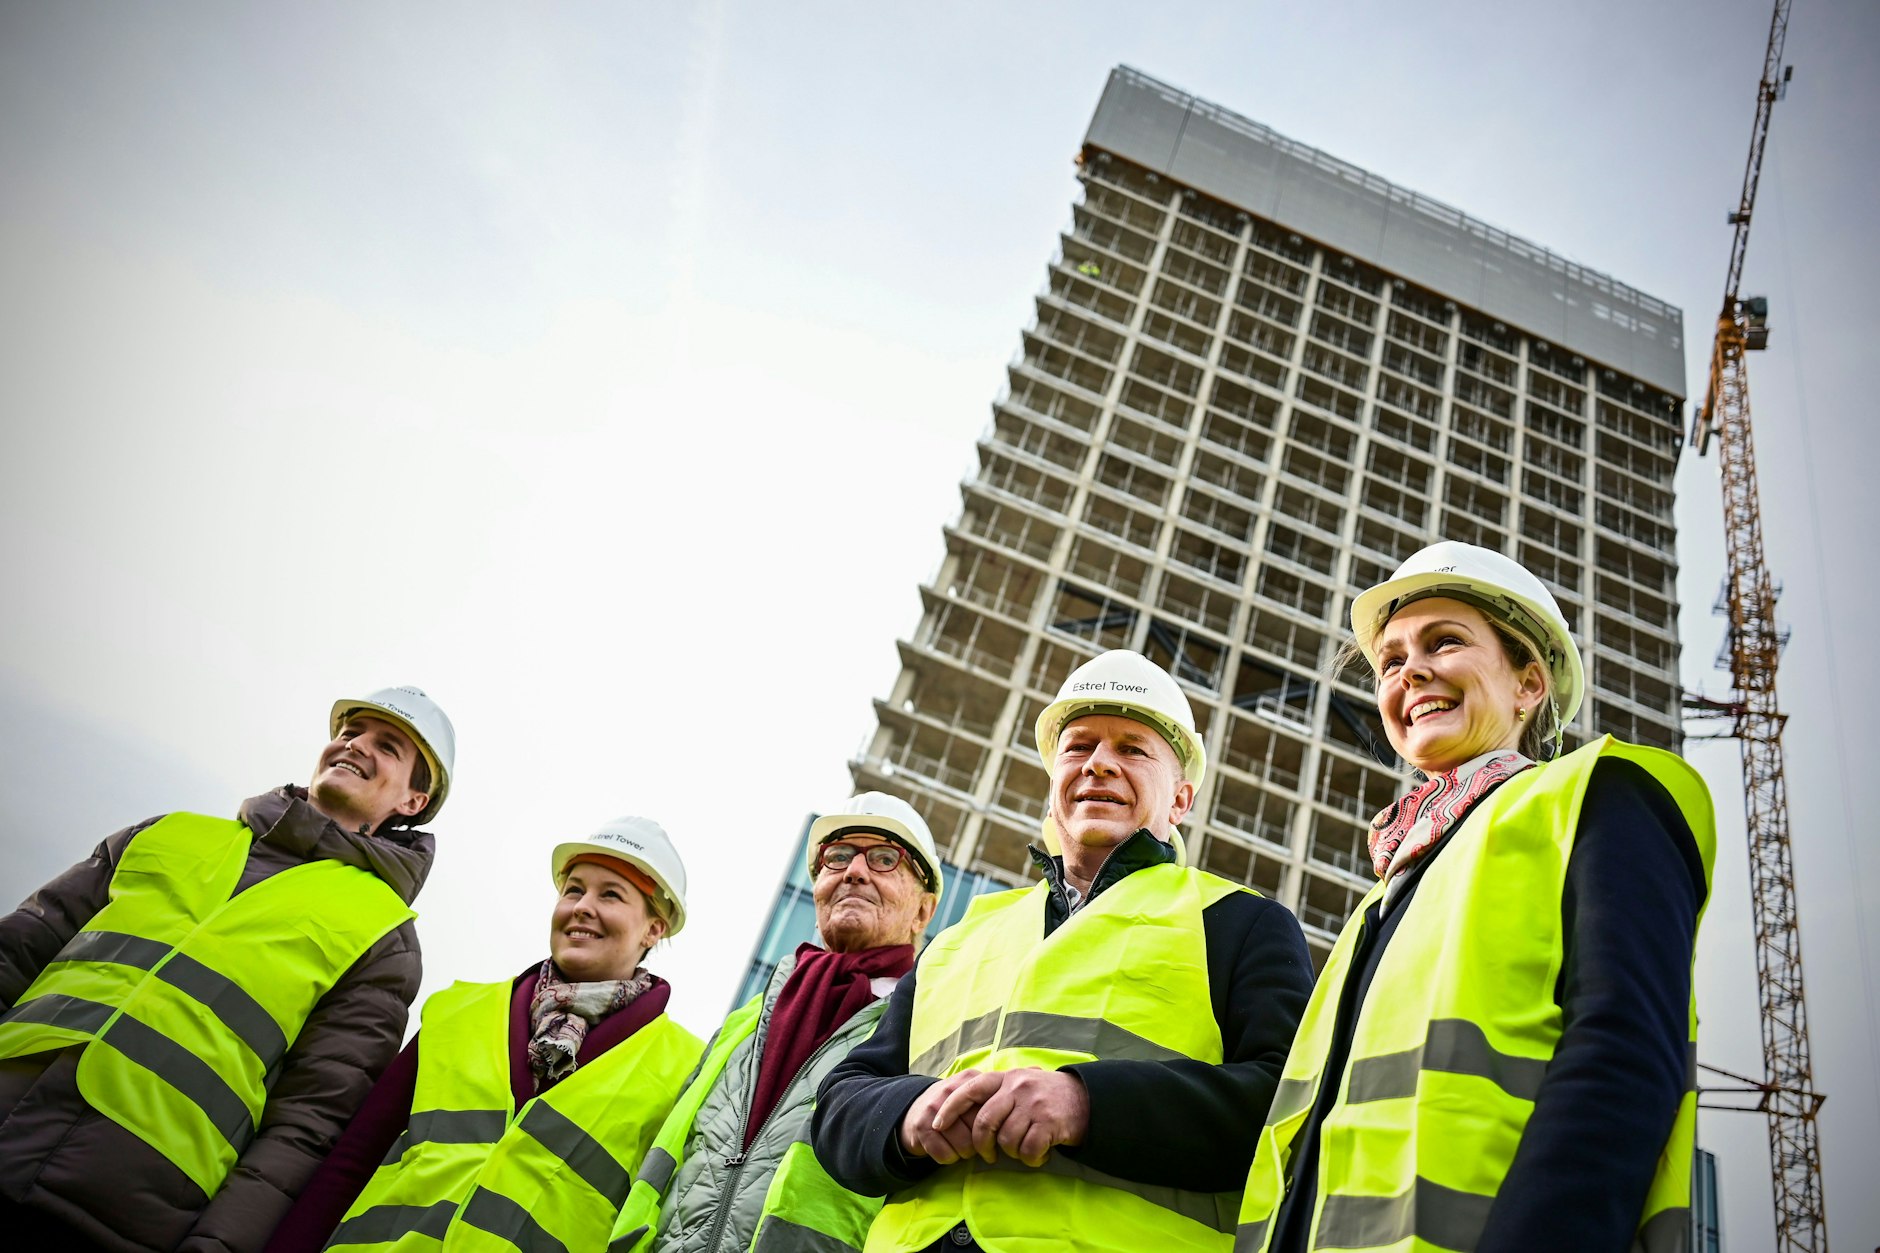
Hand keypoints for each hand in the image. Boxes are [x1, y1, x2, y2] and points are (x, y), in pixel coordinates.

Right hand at [900, 1070, 995, 1163]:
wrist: (916, 1111)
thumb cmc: (958, 1108)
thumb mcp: (977, 1093)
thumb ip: (1002, 1091)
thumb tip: (1035, 1077)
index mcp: (969, 1081)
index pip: (993, 1110)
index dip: (997, 1127)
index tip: (996, 1133)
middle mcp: (950, 1090)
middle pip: (980, 1130)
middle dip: (981, 1143)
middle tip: (977, 1143)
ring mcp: (934, 1108)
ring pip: (965, 1146)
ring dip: (966, 1153)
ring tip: (963, 1147)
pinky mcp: (921, 1127)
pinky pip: (946, 1155)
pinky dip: (949, 1158)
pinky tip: (948, 1150)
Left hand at [941, 1067, 1089, 1167]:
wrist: (1087, 1099)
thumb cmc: (1047, 1096)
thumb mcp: (1021, 1084)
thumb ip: (998, 1093)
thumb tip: (964, 1108)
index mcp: (1007, 1078)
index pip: (970, 1089)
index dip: (950, 1108)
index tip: (937, 1124)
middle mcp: (1017, 1087)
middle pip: (984, 1122)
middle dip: (983, 1145)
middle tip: (989, 1155)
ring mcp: (1033, 1104)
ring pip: (1006, 1140)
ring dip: (1014, 1152)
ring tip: (1025, 1148)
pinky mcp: (1048, 1122)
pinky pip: (1028, 1149)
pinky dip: (1032, 1158)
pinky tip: (1040, 1153)